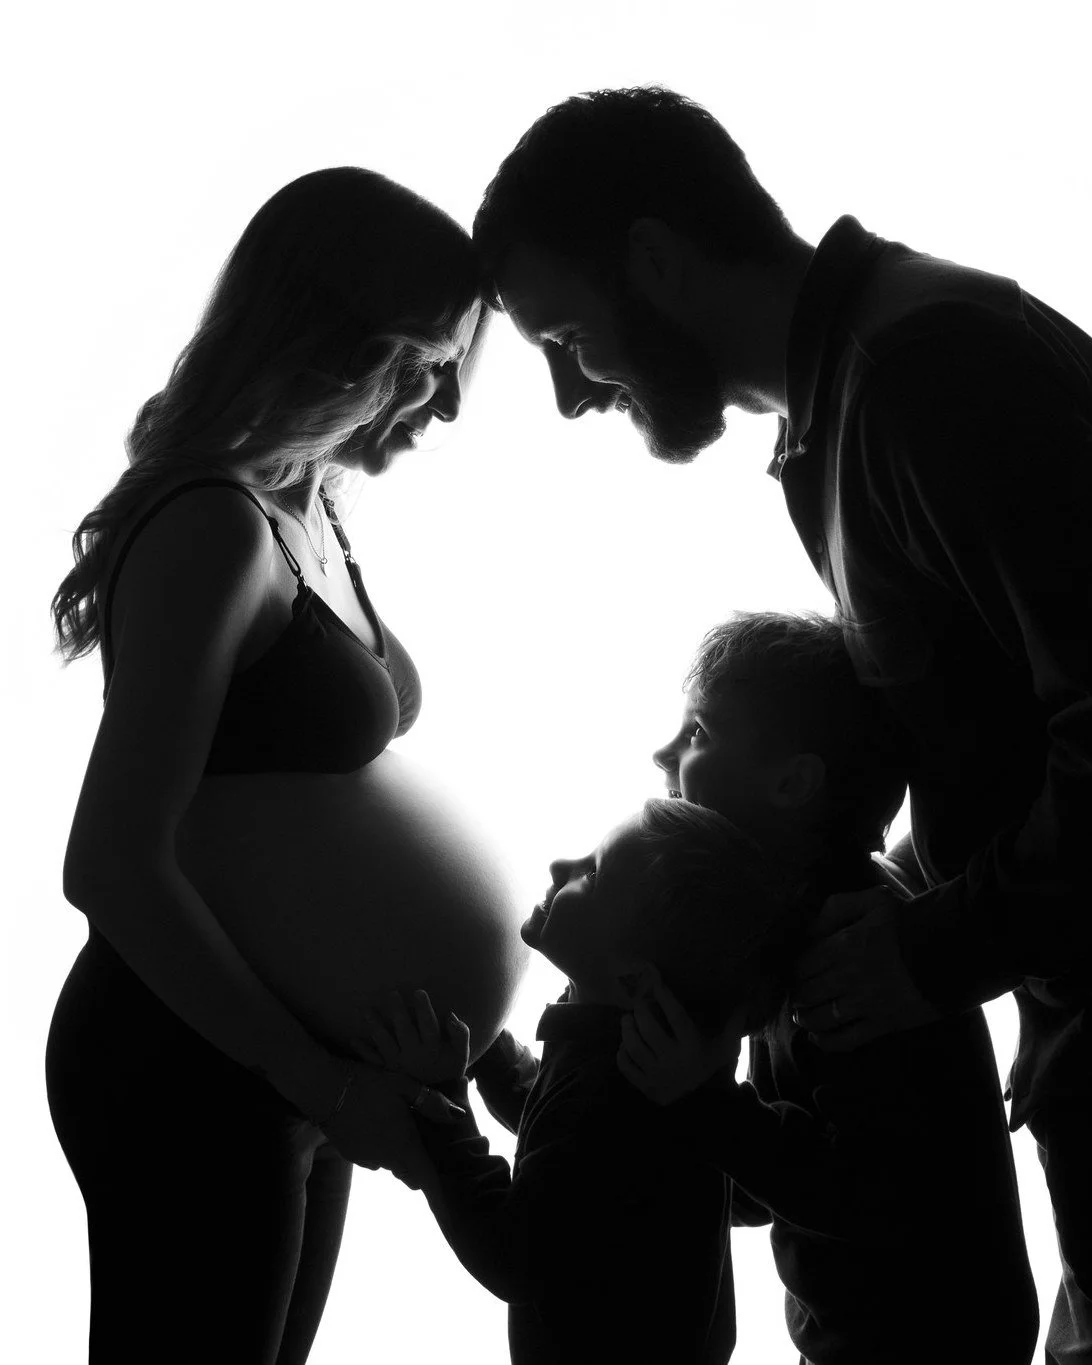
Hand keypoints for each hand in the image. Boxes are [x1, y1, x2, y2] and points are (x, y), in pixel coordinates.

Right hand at [320, 1060, 462, 1187]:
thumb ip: (431, 1102)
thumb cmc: (367, 1084)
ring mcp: (366, 1159)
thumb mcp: (403, 1085)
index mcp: (403, 1146)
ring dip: (399, 1156)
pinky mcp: (351, 1155)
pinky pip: (374, 1159)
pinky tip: (378, 1126)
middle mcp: (386, 1160)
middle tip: (428, 1150)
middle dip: (421, 1169)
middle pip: (411, 1176)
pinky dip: (381, 1149)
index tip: (451, 1204)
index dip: (441, 1194)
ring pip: (391, 1166)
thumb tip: (458, 1115)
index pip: (427, 1180)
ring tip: (401, 1130)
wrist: (323, 1088)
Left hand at [353, 988, 469, 1084]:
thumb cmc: (448, 1071)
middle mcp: (414, 1056)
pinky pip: (374, 1062)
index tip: (418, 992)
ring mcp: (398, 1065)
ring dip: (375, 1027)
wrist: (436, 1100)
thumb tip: (450, 1015)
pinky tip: (353, 1040)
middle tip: (391, 993)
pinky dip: (364, 1052)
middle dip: (398, 1012)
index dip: (424, 1009)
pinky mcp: (387, 1072)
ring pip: (385, 1043)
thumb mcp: (461, 1054)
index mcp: (433, 1049)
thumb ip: (460, 1034)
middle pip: (404, 1030)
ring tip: (366, 1010)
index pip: (429, 1025)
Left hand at [616, 966, 741, 1105]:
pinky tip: (625, 1045)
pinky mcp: (645, 1087)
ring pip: (633, 1045)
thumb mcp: (726, 1049)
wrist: (703, 1106)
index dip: (665, 997)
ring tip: (627, 1019)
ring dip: (626, 1028)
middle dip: (640, 1011)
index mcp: (693, 1047)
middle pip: (649, 1029)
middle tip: (638, 1004)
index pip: (676, 1017)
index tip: (656, 984)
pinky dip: (621, 1053)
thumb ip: (734, 1026)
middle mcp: (673, 1060)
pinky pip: (626, 1066)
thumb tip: (745, 1003)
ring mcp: (657, 1074)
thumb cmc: (713, 1071)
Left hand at [791, 888, 941, 1051]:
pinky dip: (826, 1043)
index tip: (795, 973)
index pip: (801, 965)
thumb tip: (809, 929)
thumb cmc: (910, 921)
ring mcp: (865, 1004)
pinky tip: (818, 1038)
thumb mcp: (873, 900)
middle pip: (806, 993)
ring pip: (820, 1019)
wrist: (952, 949)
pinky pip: (845, 1040)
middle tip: (797, 995)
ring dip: (805, 1019)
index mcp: (843, 945)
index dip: (793, 971)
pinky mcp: (883, 1024)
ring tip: (801, 1016)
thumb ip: (836, 907)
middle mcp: (848, 977)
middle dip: (797, 996)